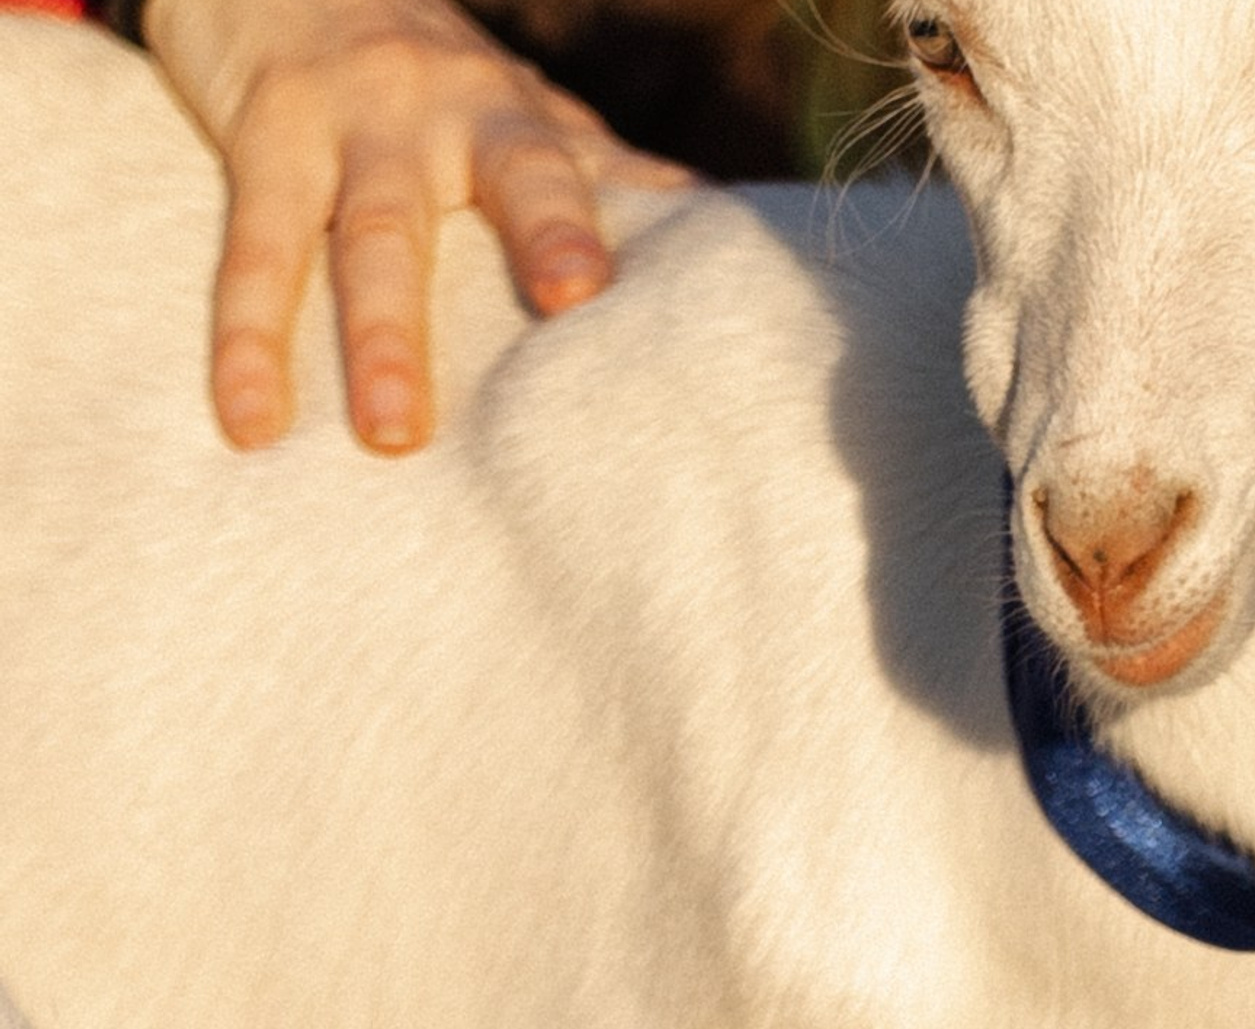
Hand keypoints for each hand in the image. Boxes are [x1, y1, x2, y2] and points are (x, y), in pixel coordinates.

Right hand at [143, 0, 693, 451]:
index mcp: (525, 121)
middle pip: (512, 178)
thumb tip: (718, 231)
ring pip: (378, 233)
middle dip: (544, 235)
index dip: (639, 224)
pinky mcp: (263, 136)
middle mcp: (453, 111)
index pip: (594, 178)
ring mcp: (355, 120)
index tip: (678, 287)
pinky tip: (250, 420)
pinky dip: (247, 337)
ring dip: (383, 334)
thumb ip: (602, 177)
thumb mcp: (515, 116)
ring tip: (392, 434)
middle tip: (570, 304)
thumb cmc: (421, 80)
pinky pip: (257, 249)